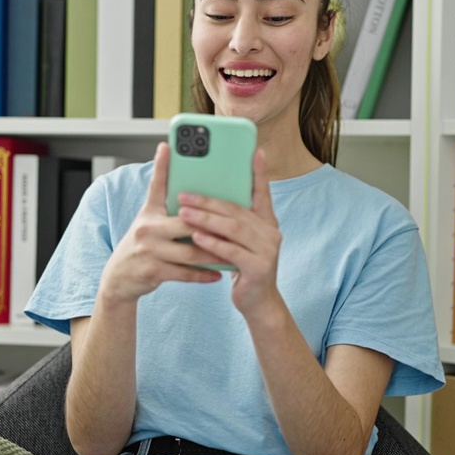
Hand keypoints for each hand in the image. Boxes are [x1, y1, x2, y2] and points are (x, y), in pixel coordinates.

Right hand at [98, 143, 223, 303]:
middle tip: (237, 223)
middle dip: (213, 223)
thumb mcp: (149, 220)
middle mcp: (147, 228)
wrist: (120, 278)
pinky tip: (218, 273)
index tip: (168, 146)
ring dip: (214, 253)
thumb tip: (188, 188)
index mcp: (149, 212)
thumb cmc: (144, 245)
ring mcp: (149, 251)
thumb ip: (166, 203)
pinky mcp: (152, 272)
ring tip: (234, 251)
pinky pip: (184, 272)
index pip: (157, 185)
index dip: (162, 165)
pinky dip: (203, 274)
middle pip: (187, 222)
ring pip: (190, 251)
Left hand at [177, 148, 282, 312]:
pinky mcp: (260, 267)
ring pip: (234, 228)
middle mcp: (271, 233)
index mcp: (267, 222)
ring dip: (206, 219)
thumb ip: (230, 222)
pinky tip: (196, 237)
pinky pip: (232, 251)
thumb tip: (201, 201)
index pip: (262, 193)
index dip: (259, 172)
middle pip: (237, 210)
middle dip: (208, 201)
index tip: (255, 151)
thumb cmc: (242, 267)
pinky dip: (213, 243)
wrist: (258, 302)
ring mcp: (268, 250)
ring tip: (183, 213)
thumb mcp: (238, 241)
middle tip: (183, 194)